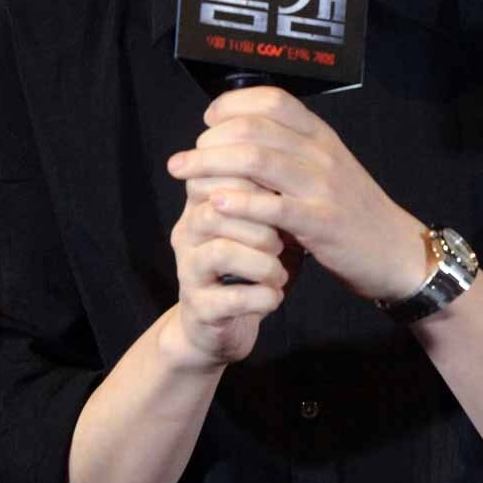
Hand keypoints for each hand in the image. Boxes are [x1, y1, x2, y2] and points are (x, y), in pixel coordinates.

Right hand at [164, 167, 288, 369]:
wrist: (222, 322)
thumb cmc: (249, 262)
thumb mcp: (259, 222)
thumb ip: (268, 192)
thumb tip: (294, 159)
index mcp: (200, 205)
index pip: (212, 175)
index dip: (249, 180)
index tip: (281, 192)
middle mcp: (188, 233)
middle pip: (216, 210)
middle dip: (259, 221)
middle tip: (284, 237)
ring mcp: (189, 271)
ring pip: (222, 252)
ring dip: (262, 261)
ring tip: (279, 271)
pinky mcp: (200, 309)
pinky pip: (231, 299)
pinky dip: (262, 297)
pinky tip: (275, 296)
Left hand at [167, 86, 430, 302]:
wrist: (396, 251)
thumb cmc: (351, 211)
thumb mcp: (325, 168)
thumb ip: (290, 151)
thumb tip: (237, 136)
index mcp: (320, 135)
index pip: (271, 99)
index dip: (232, 104)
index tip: (208, 121)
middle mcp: (321, 152)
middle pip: (254, 128)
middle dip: (210, 140)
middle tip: (185, 157)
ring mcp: (323, 185)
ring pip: (257, 161)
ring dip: (211, 165)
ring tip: (183, 174)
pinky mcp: (322, 222)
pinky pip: (273, 207)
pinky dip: (239, 203)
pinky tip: (213, 205)